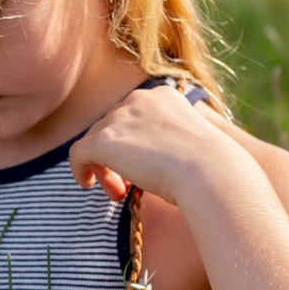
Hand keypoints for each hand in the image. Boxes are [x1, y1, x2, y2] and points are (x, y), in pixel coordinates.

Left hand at [68, 84, 233, 205]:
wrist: (209, 171)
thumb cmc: (209, 167)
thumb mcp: (189, 144)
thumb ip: (164, 141)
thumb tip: (142, 159)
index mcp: (163, 95)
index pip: (132, 117)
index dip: (131, 145)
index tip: (140, 169)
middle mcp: (138, 99)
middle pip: (112, 128)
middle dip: (116, 159)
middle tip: (125, 188)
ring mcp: (120, 118)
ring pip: (96, 142)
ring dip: (104, 169)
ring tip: (118, 194)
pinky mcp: (104, 140)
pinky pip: (78, 153)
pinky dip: (79, 169)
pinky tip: (87, 184)